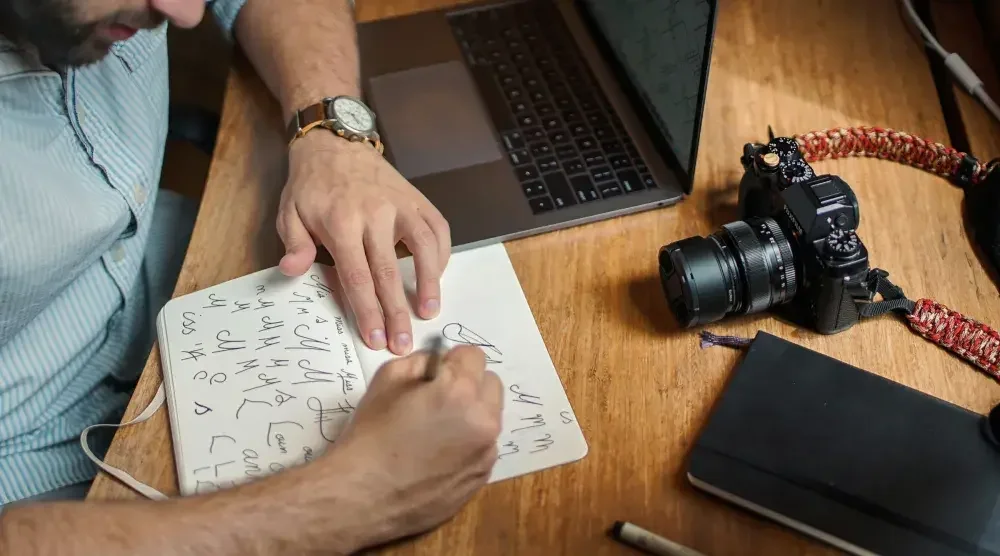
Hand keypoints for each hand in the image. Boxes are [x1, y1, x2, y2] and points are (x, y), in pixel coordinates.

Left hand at [277, 132, 450, 354]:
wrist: (336, 143)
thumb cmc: (311, 185)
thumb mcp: (289, 212)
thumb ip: (295, 243)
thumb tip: (293, 271)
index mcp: (341, 222)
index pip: (358, 276)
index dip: (368, 311)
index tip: (375, 339)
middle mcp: (375, 214)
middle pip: (391, 272)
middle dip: (397, 312)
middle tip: (403, 343)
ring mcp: (401, 205)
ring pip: (425, 248)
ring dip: (431, 284)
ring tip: (430, 313)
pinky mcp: (418, 199)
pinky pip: (438, 230)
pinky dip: (441, 256)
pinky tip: (437, 278)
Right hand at [322, 346, 503, 550]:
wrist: (362, 496)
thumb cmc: (370, 436)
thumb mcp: (387, 380)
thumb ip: (421, 362)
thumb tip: (440, 364)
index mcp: (460, 392)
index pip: (475, 356)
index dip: (452, 361)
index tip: (436, 374)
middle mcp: (483, 421)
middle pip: (491, 385)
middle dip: (469, 385)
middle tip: (438, 399)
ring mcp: (486, 454)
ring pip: (489, 419)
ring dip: (471, 416)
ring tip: (436, 432)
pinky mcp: (481, 479)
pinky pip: (483, 448)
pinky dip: (468, 445)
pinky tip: (437, 458)